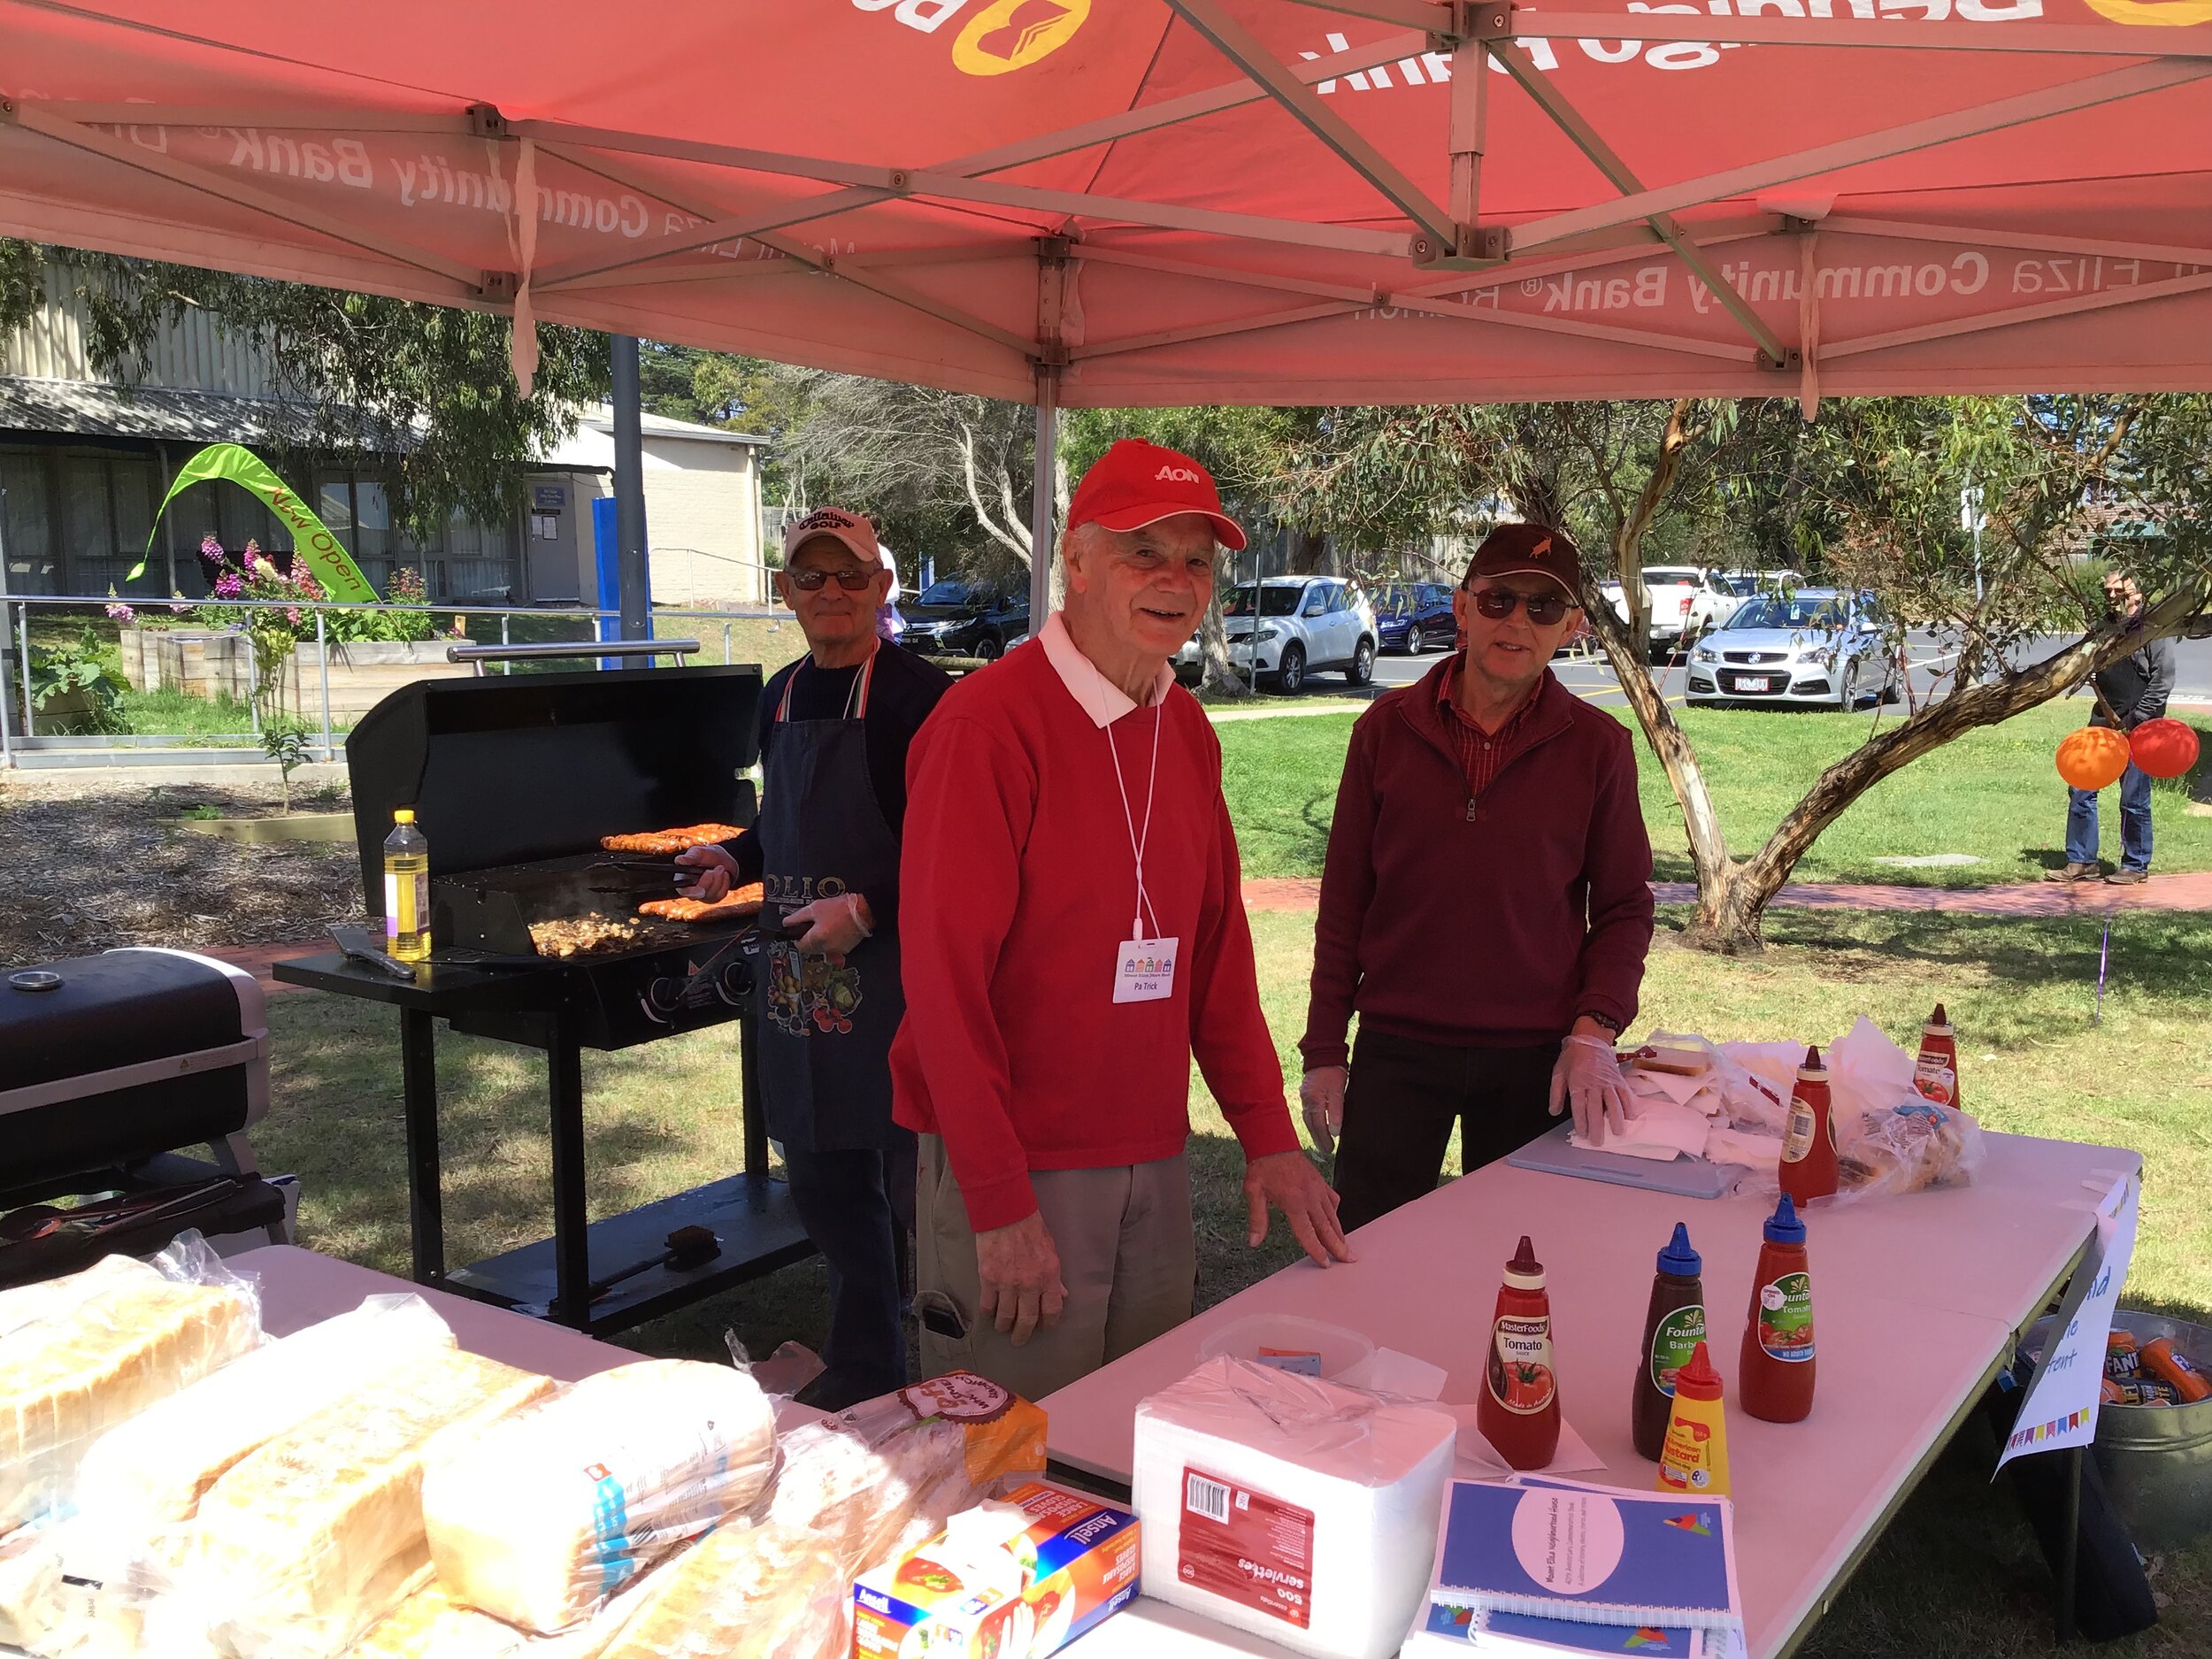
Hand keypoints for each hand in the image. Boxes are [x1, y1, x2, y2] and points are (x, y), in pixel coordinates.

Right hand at [674, 844, 735, 902]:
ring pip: (710, 894)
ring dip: (719, 879)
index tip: (705, 876)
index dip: (692, 888)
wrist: (723, 860)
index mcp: (681, 879)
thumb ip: (690, 857)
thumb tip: (679, 860)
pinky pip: (720, 895)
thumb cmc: (707, 855)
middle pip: (697, 894)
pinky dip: (725, 883)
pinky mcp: (713, 898)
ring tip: (720, 868)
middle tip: (716, 868)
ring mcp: (701, 896)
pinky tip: (724, 875)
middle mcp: (689, 890)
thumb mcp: (699, 852)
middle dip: (709, 881)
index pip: (682, 890)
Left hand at [787, 892, 872, 955]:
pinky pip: (833, 948)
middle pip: (810, 949)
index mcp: (817, 939)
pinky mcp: (846, 949)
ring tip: (827, 925)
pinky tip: (836, 930)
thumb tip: (787, 922)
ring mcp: (837, 950)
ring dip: (821, 941)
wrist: (863, 911)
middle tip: (815, 925)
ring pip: (822, 949)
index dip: (798, 937)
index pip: (799, 946)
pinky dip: (832, 941)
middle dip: (809, 939)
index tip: (800, 930)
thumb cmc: (842, 908)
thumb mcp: (815, 908)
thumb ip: (798, 917)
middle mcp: (826, 948)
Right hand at [973, 1211, 1066, 1346]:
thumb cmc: (1030, 1227)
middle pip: (1028, 1320)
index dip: (1049, 1322)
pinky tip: (990, 1313)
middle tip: (1020, 1339)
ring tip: (1003, 1328)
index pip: (1052, 1310)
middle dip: (1023, 1334)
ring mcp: (1007, 1283)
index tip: (1044, 1326)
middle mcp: (1029, 1284)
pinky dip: (989, 1312)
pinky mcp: (988, 1278)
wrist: (1005, 1213)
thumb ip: (1054, 1276)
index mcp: (1048, 1276)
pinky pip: (988, 1304)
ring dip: (1004, 1326)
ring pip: (1006, 1317)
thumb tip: (1061, 1295)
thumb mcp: (1051, 1250)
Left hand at [1243, 1150, 1353, 1267]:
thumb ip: (1257, 1219)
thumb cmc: (1263, 1167)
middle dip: (1338, 1246)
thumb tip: (1254, 1242)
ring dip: (1339, 1233)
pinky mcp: (1321, 1183)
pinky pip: (1333, 1201)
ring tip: (1346, 1247)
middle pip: (1327, 1228)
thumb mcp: (1254, 1192)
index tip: (1325, 1263)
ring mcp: (1318, 1190)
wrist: (1274, 1142)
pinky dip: (1335, 1213)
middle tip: (1349, 1260)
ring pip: (1333, 1216)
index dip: (1316, 1250)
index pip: (1307, 1233)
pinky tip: (1335, 1220)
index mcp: (1294, 1203)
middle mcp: (1310, 1198)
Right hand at [1298, 1067, 1346, 1156]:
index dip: (1324, 1138)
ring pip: (1308, 1119)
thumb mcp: (1338, 1090)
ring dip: (1315, 1132)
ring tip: (1322, 1142)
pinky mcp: (1306, 1094)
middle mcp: (1306, 1101)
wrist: (1323, 1054)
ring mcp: (1304, 1097)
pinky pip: (1308, 1113)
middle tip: (1326, 1151)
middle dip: (1318, 1139)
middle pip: (1311, 1125)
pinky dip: (1312, 1123)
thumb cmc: (1333, 1071)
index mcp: (1313, 1101)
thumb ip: (1336, 1111)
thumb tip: (1335, 1131)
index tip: (1330, 1149)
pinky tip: (1317, 1127)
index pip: (1319, 1125)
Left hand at [1549, 1033, 1632, 1145]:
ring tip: (1617, 1132)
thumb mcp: (1558, 1072)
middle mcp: (1594, 1083)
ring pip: (1613, 1102)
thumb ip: (1556, 1093)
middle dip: (1597, 1126)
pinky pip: (1625, 1093)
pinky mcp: (1618, 1078)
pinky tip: (1630, 1117)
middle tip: (1598, 1141)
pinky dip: (1629, 1105)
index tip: (1583, 1134)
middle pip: (1596, 1108)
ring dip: (1616, 1118)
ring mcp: (1608, 1081)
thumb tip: (1554, 1112)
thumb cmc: (1572, 1057)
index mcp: (1577, 1082)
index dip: (1581, 1121)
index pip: (1579, 1106)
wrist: (1590, 1038)